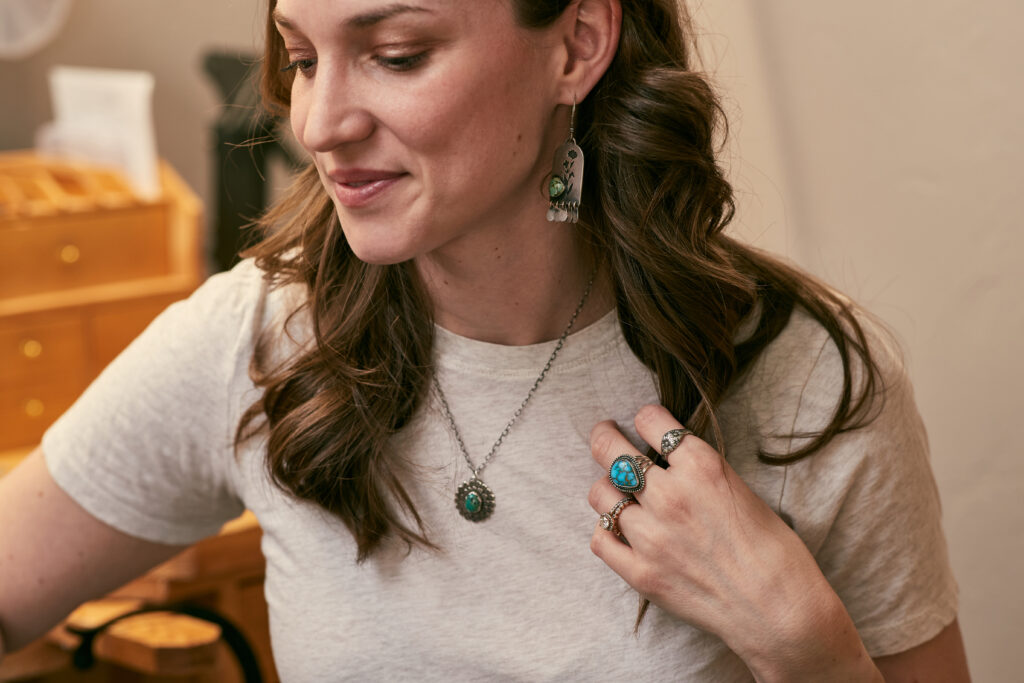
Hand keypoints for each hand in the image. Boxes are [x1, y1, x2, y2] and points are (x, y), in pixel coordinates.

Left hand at [588, 404, 880, 681]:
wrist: (781, 612)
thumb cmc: (775, 552)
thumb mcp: (741, 490)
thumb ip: (700, 472)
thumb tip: (670, 460)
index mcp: (702, 467)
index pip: (651, 420)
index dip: (646, 418)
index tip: (644, 421)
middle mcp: (670, 495)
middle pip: (611, 450)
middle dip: (605, 436)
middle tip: (605, 434)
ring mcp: (650, 535)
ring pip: (600, 494)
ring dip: (608, 489)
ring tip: (617, 491)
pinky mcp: (640, 572)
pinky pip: (600, 539)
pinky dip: (606, 530)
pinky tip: (619, 530)